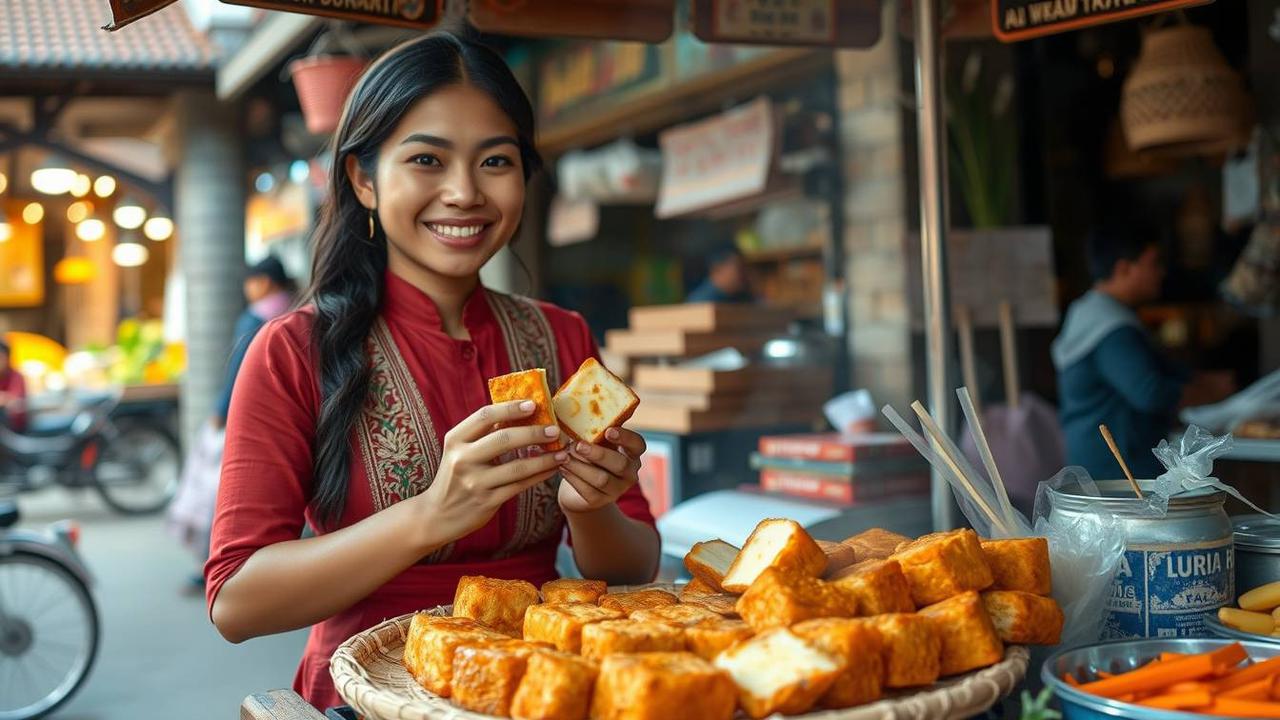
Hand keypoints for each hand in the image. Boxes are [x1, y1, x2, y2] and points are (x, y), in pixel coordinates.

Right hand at [418, 400, 567, 540]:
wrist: (437, 515)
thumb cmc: (456, 475)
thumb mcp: (460, 450)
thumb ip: (484, 432)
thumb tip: (521, 410)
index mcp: (455, 440)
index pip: (485, 416)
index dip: (511, 408)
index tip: (533, 404)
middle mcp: (463, 459)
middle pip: (504, 439)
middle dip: (534, 432)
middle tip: (554, 429)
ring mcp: (475, 482)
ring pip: (517, 467)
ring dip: (544, 458)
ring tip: (563, 451)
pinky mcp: (487, 501)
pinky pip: (520, 486)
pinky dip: (539, 475)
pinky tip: (552, 468)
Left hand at [558, 427, 645, 513]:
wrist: (579, 486)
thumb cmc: (589, 455)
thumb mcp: (597, 442)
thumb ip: (595, 430)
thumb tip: (580, 409)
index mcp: (631, 453)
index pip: (638, 444)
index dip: (625, 437)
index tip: (608, 430)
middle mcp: (629, 473)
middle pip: (620, 465)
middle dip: (598, 454)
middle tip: (578, 445)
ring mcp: (617, 490)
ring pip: (602, 480)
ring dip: (581, 466)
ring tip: (564, 456)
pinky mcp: (600, 501)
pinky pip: (588, 491)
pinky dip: (573, 478)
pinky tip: (562, 468)